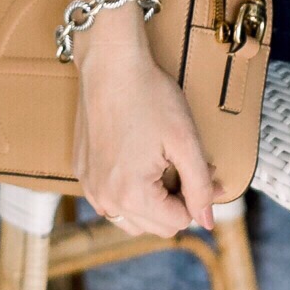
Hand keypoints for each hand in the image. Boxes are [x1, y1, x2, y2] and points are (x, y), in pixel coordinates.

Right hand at [74, 12, 216, 235]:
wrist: (110, 63)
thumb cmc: (149, 95)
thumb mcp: (185, 140)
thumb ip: (199, 185)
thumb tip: (207, 221)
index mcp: (131, 195)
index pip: (178, 222)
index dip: (197, 197)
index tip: (203, 170)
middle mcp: (104, 199)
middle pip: (155, 226)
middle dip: (176, 201)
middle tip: (186, 165)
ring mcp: (89, 186)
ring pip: (131, 219)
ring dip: (152, 203)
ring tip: (162, 166)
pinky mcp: (82, 171)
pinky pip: (110, 200)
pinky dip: (129, 191)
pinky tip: (138, 161)